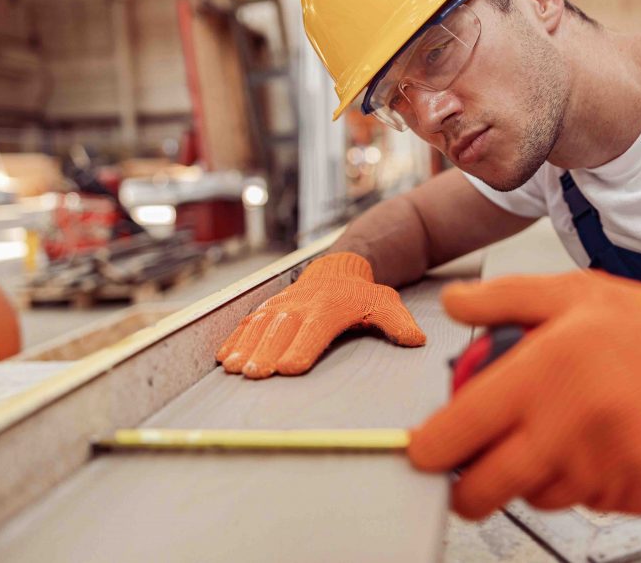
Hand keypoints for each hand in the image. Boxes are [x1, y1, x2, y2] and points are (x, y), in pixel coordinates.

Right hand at [217, 252, 424, 377]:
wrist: (341, 266)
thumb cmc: (363, 293)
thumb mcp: (386, 303)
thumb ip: (398, 322)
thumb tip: (416, 339)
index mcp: (329, 308)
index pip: (314, 331)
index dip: (301, 349)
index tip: (289, 368)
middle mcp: (301, 305)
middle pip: (281, 331)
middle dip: (265, 353)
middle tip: (254, 374)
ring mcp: (282, 305)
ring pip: (260, 326)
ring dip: (245, 347)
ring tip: (234, 368)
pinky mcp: (270, 307)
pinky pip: (249, 322)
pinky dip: (235, 339)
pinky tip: (224, 358)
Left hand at [407, 271, 640, 517]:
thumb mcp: (578, 292)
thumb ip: (506, 299)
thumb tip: (454, 305)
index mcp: (546, 369)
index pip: (459, 430)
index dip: (431, 450)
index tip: (425, 452)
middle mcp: (572, 423)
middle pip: (486, 487)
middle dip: (470, 486)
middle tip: (476, 472)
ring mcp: (610, 466)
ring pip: (540, 496)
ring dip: (540, 476)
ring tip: (572, 431)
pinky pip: (594, 503)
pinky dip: (593, 483)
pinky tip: (615, 444)